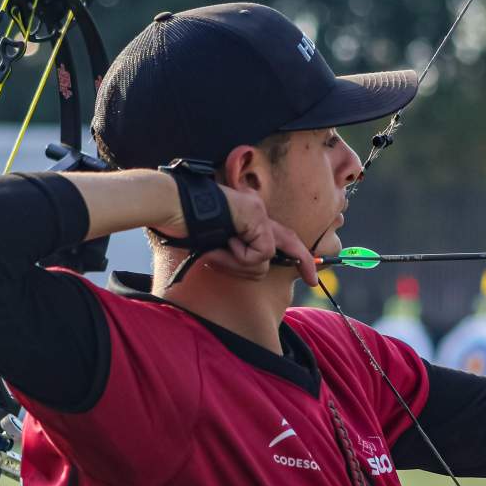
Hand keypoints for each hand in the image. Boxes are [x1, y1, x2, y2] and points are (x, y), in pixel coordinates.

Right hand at [170, 185, 316, 285]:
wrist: (171, 205)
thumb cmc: (184, 226)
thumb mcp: (216, 247)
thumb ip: (238, 255)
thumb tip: (257, 269)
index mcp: (248, 217)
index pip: (280, 237)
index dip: (297, 255)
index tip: (309, 273)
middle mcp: (257, 212)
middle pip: (289, 242)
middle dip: (304, 262)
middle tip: (314, 281)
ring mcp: (258, 212)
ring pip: (264, 258)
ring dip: (240, 265)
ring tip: (218, 252)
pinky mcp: (255, 216)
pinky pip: (258, 254)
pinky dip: (239, 257)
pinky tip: (223, 243)